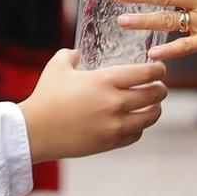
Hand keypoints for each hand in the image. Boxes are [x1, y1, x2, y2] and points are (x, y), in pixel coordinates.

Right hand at [19, 50, 166, 163]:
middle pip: (155, 95)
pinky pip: (136, 134)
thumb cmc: (46, 97)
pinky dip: (139, 127)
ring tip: (152, 105)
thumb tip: (78, 53)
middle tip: (159, 86)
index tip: (159, 69)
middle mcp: (115, 102)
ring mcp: (115, 125)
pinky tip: (134, 122)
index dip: (158, 70)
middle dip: (161, 89)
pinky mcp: (110, 142)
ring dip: (155, 109)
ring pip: (150, 117)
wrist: (35, 131)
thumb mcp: (57, 67)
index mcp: (105, 80)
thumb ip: (71, 55)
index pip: (147, 73)